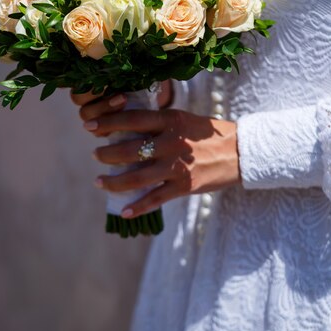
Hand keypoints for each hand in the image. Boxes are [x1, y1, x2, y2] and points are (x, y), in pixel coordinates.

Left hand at [76, 104, 240, 217]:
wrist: (241, 152)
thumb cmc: (210, 133)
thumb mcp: (185, 118)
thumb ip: (159, 121)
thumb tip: (128, 125)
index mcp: (171, 120)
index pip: (131, 119)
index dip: (107, 123)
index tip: (89, 127)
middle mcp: (171, 142)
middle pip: (128, 150)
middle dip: (106, 154)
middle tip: (95, 155)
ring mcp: (177, 166)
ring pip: (136, 177)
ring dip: (114, 181)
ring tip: (99, 181)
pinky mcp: (184, 186)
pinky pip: (155, 198)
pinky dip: (137, 206)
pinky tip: (123, 211)